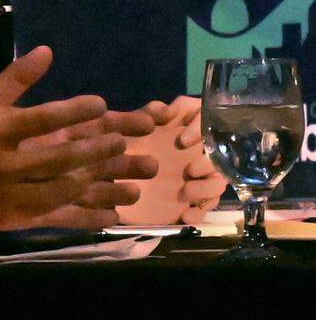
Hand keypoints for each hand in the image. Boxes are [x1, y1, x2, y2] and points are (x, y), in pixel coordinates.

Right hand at [0, 42, 146, 236]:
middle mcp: (5, 162)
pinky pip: (49, 214)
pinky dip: (77, 211)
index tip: (98, 103)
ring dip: (92, 177)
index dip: (75, 110)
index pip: (42, 118)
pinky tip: (98, 209)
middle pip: (61, 155)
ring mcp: (8, 192)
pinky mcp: (6, 217)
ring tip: (116, 171)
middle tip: (120, 140)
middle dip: (94, 147)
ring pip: (60, 186)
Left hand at [115, 95, 226, 224]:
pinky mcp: (189, 202)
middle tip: (189, 169)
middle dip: (207, 163)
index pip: (205, 120)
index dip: (200, 128)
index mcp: (182, 129)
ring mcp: (194, 179)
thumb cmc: (119, 145)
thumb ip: (146, 115)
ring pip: (217, 183)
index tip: (182, 141)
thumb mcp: (127, 126)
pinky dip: (198, 213)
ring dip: (206, 188)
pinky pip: (204, 209)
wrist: (105, 179)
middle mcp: (193, 153)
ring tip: (185, 192)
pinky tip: (185, 215)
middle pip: (218, 156)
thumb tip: (167, 109)